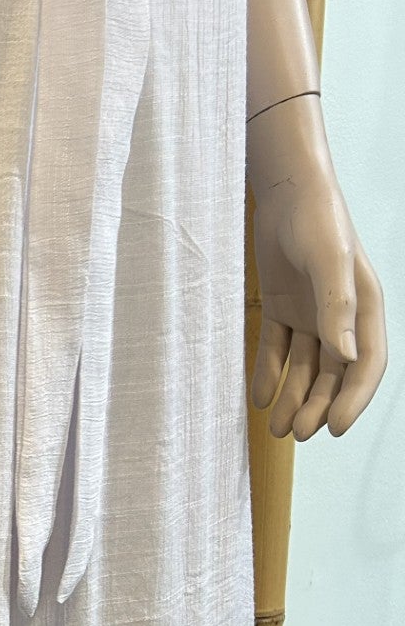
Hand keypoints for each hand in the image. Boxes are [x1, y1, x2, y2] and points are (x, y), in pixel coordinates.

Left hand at [247, 97, 386, 438]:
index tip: (335, 429)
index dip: (353, 399)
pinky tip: (259, 399)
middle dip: (318, 406)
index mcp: (366, 308)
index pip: (365, 365)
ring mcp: (311, 314)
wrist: (285, 191)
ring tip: (278, 429)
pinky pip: (278, 350)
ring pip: (305, 368)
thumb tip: (345, 357)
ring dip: (294, 398)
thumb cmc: (316, 220)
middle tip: (297, 434)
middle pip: (333, 374)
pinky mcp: (283, 308)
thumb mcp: (329, 263)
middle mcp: (341, 316)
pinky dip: (270, 374)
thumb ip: (337, 310)